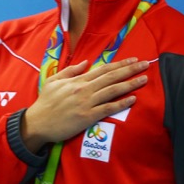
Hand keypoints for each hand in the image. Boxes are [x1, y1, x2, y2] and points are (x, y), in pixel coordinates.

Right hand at [21, 57, 148, 151]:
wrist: (38, 123)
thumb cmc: (45, 102)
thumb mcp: (53, 81)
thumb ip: (70, 71)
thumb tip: (85, 63)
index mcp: (77, 80)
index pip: (102, 69)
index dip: (119, 64)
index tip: (133, 60)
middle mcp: (84, 89)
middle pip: (111, 77)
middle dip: (130, 70)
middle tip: (145, 65)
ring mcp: (87, 103)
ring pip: (112, 91)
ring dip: (130, 84)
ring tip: (144, 79)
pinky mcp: (88, 117)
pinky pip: (108, 108)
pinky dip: (121, 103)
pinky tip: (133, 99)